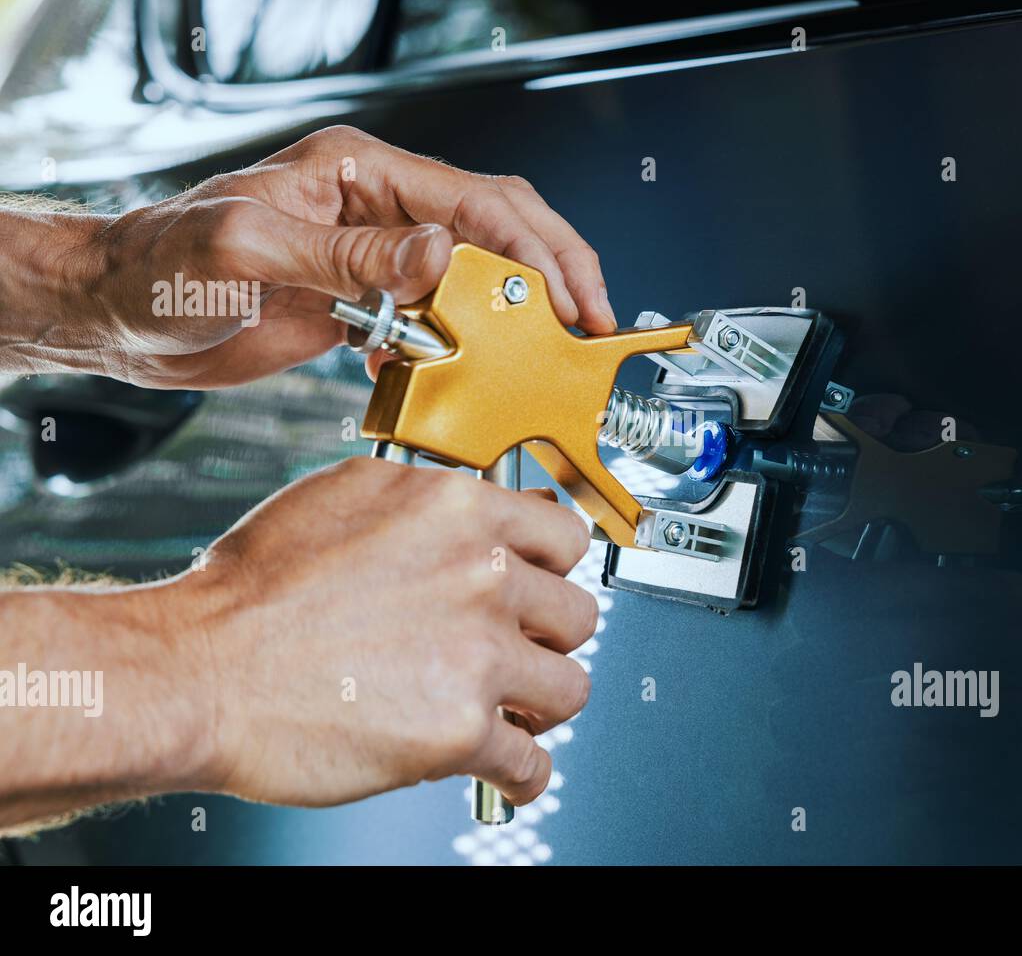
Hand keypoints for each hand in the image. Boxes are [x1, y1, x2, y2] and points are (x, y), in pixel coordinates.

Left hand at [34, 125, 615, 387]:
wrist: (118, 314)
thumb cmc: (160, 265)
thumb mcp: (248, 251)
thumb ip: (348, 253)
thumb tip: (442, 253)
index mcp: (357, 172)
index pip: (473, 200)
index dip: (533, 249)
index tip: (570, 296)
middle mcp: (375, 209)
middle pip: (493, 228)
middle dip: (549, 273)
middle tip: (590, 321)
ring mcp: (372, 258)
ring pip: (472, 276)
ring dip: (511, 315)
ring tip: (548, 355)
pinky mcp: (360, 304)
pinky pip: (433, 319)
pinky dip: (459, 347)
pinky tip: (466, 374)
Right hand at [173, 456, 595, 807]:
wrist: (199, 671)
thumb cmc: (251, 590)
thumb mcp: (343, 494)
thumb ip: (423, 498)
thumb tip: (466, 508)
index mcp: (459, 511)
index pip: (564, 536)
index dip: (553, 568)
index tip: (547, 585)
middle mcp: (483, 575)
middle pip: (577, 613)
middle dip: (548, 636)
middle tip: (521, 649)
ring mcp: (478, 654)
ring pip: (569, 687)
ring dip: (543, 702)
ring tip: (516, 707)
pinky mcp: (461, 730)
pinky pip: (531, 761)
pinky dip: (523, 771)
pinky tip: (507, 768)